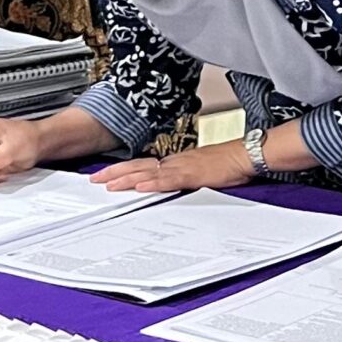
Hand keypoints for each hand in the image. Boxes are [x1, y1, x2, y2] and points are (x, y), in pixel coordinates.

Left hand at [92, 140, 253, 192]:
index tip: (105, 174)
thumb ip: (185, 178)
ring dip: (128, 178)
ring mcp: (183, 167)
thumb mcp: (202, 172)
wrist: (246, 154)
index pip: (144, 163)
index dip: (123, 169)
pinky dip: (153, 183)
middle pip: (139, 165)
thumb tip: (170, 187)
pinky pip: (169, 179)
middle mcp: (175, 161)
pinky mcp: (193, 175)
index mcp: (176, 161)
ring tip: (109, 185)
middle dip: (115, 172)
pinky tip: (141, 186)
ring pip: (149, 172)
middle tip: (95, 179)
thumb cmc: (229, 163)